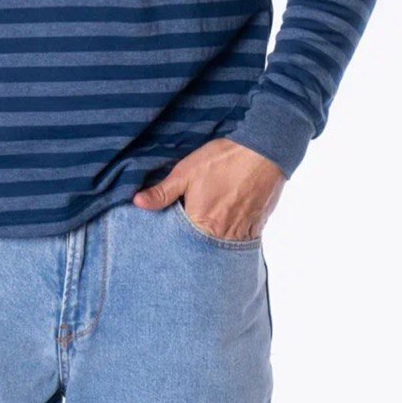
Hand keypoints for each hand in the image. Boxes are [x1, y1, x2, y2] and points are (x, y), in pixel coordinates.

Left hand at [133, 138, 285, 239]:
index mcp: (202, 223)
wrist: (264, 151)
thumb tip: (137, 203)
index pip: (181, 244)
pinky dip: (232, 239)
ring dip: (213, 244)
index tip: (168, 237)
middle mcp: (223, 235)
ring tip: (208, 233)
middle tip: (189, 236)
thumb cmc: (223, 160)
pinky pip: (241, 243)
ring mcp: (242, 234)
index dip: (175, 241)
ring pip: (223, 250)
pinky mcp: (257, 228)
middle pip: (203, 251)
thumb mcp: (186, 171)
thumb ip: (162, 191)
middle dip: (194, 246)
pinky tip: (227, 227)